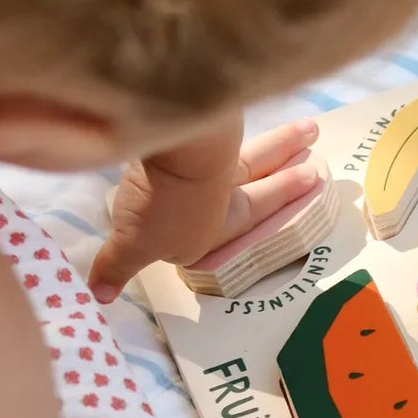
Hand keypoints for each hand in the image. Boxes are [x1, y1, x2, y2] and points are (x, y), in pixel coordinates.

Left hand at [89, 118, 323, 302]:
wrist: (181, 153)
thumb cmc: (163, 206)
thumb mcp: (130, 244)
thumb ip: (116, 266)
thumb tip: (99, 295)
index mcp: (211, 235)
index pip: (237, 225)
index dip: (264, 210)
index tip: (286, 201)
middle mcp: (227, 204)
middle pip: (262, 194)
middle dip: (287, 184)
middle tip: (318, 173)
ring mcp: (227, 171)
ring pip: (259, 159)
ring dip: (283, 147)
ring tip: (312, 131)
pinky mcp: (223, 139)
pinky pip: (244, 139)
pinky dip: (266, 131)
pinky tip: (282, 122)